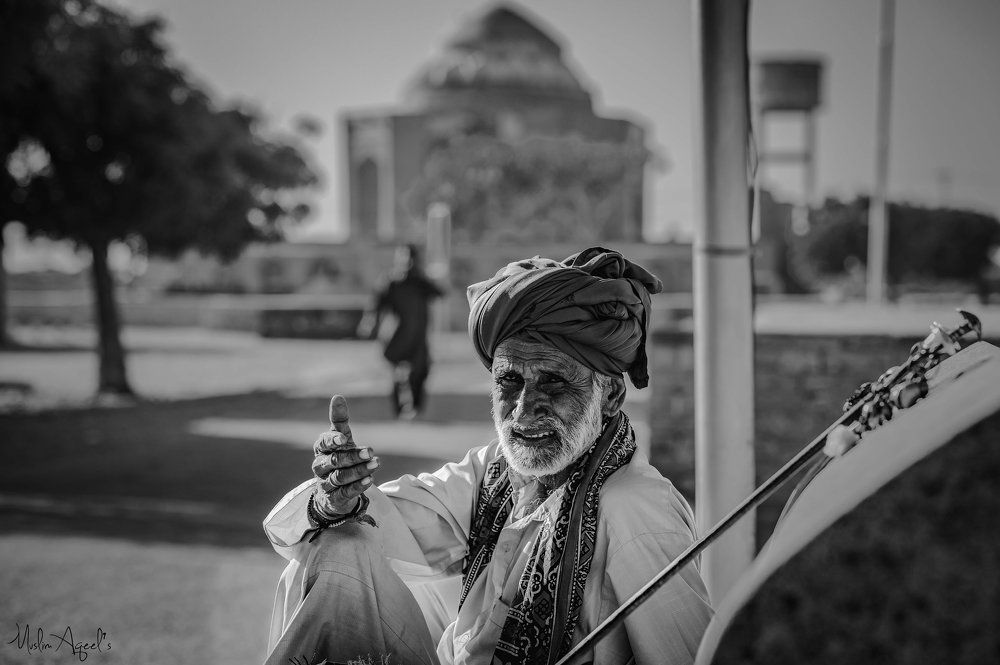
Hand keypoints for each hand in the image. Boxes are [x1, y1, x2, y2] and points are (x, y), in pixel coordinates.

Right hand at [311, 395, 379, 516]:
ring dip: (358, 470)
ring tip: (375, 464)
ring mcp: (325, 484)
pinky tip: (370, 480)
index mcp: (321, 449)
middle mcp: (320, 466)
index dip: (333, 441)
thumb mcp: (341, 440)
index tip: (344, 438)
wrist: (334, 492)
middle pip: (334, 461)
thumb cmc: (339, 458)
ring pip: (340, 477)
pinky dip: (357, 486)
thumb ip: (339, 420)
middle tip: (370, 451)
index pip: (323, 443)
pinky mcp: (334, 499)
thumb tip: (337, 396)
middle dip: (352, 456)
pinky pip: (345, 493)